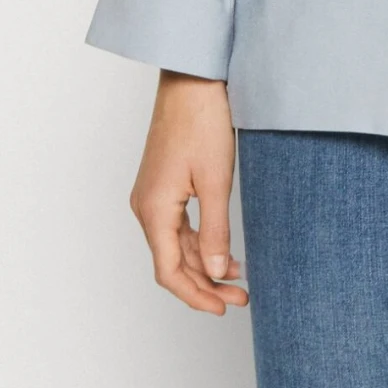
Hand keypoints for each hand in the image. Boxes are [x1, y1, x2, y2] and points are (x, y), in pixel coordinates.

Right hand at [128, 70, 249, 313]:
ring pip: (176, 245)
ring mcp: (152, 195)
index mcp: (153, 209)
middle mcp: (146, 206)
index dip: (196, 296)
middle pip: (172, 262)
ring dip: (204, 264)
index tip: (223, 308)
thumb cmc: (201, 121)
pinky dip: (200, 242)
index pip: (168, 272)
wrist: (192, 78)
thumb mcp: (216, 180)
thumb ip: (215, 230)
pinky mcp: (163, 184)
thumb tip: (217, 273)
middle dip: (205, 284)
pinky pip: (178, 225)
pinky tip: (224, 250)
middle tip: (241, 298)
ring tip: (239, 278)